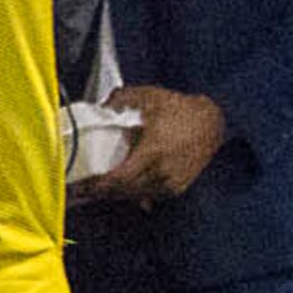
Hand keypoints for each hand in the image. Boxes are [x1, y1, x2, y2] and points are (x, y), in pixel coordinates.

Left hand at [80, 86, 224, 206]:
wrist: (212, 120)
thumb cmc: (180, 108)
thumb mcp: (147, 97)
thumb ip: (118, 100)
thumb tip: (98, 107)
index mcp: (153, 152)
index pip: (120, 178)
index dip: (98, 185)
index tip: (81, 185)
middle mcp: (163, 171)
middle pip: (124, 191)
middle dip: (101, 192)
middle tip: (80, 190)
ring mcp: (172, 182)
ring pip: (136, 196)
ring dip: (115, 194)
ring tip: (95, 191)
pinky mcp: (178, 186)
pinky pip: (150, 196)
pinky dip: (133, 194)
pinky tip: (118, 192)